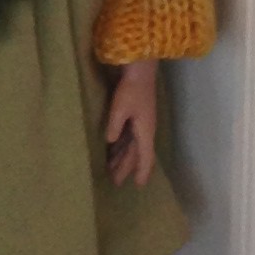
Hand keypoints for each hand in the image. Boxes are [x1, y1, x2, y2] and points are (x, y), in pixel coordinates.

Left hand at [104, 58, 158, 185]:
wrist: (140, 69)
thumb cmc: (132, 89)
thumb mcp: (120, 108)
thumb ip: (115, 126)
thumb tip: (111, 142)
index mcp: (145, 131)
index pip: (145, 157)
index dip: (142, 171)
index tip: (139, 186)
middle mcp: (145, 130)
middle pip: (136, 154)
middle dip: (126, 168)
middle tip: (115, 181)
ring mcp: (141, 122)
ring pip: (131, 146)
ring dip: (122, 157)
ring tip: (110, 168)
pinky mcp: (136, 115)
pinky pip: (128, 136)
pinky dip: (121, 145)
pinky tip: (111, 148)